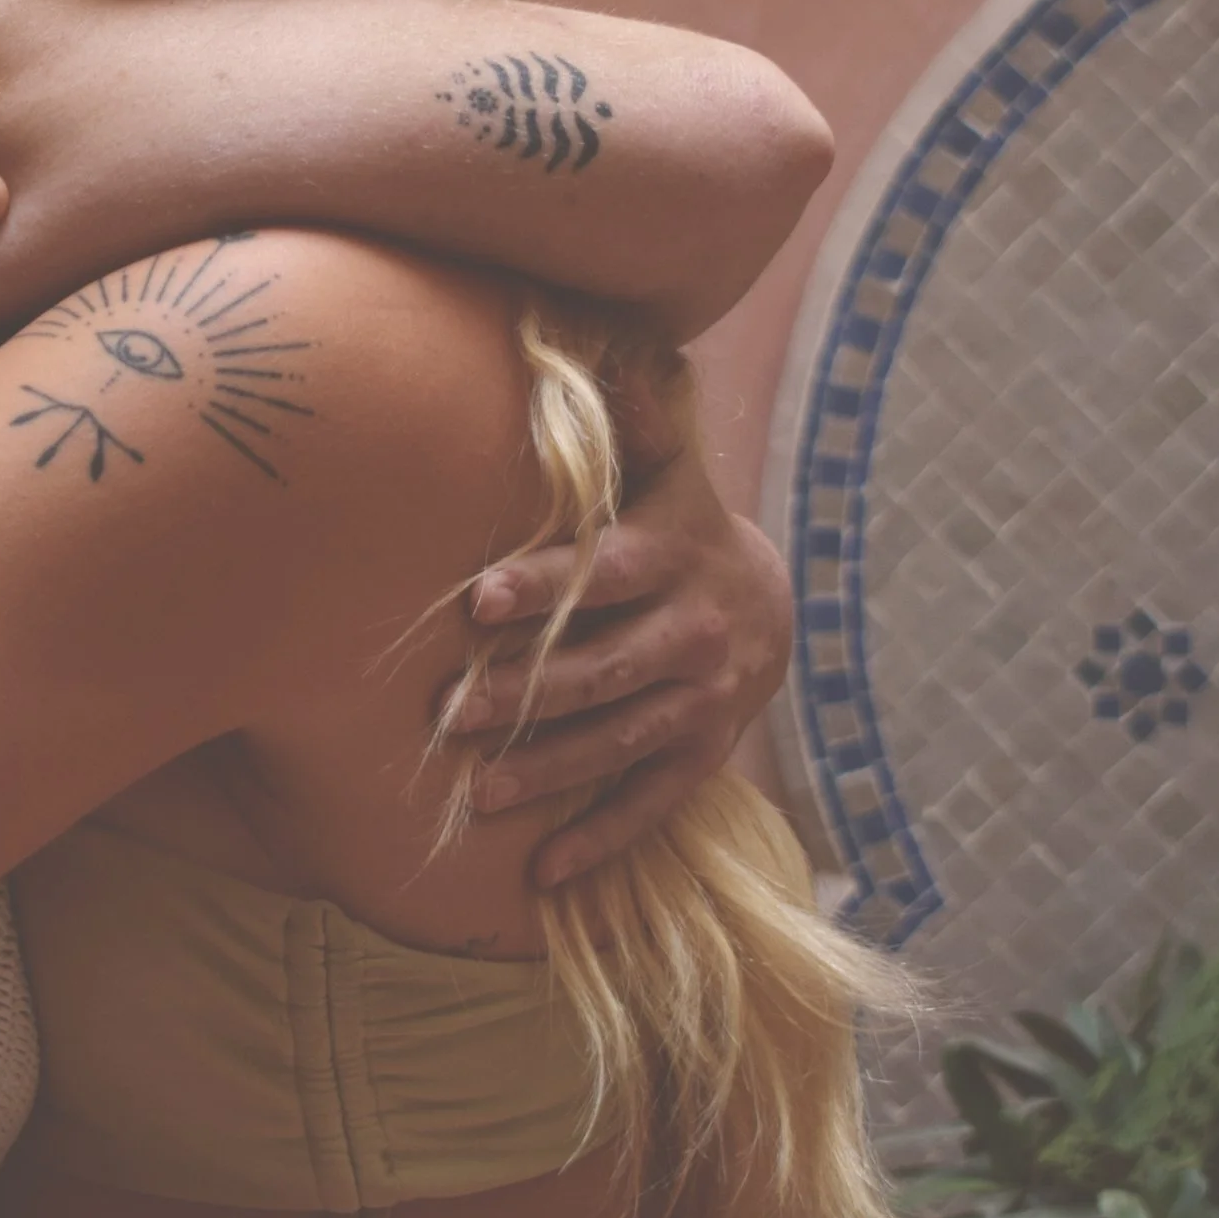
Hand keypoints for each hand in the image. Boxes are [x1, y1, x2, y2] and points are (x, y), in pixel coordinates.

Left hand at [444, 446, 793, 886]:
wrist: (769, 605)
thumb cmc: (679, 525)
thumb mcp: (666, 469)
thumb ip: (636, 417)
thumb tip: (608, 342)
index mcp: (674, 556)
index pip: (606, 573)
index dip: (545, 587)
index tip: (478, 600)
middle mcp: (694, 634)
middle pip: (604, 669)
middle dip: (526, 692)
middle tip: (448, 712)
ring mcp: (702, 702)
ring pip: (619, 742)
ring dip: (548, 771)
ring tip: (477, 794)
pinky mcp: (702, 756)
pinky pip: (652, 806)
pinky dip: (602, 841)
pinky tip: (544, 874)